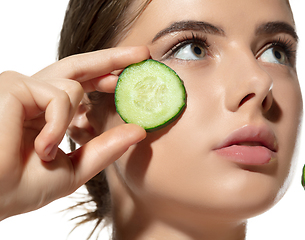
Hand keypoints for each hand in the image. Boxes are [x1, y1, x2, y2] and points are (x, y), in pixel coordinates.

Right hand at [0, 46, 148, 219]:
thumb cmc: (21, 187)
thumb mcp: (75, 167)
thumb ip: (105, 148)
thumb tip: (140, 131)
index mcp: (47, 112)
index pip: (81, 85)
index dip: (106, 76)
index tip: (131, 73)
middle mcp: (35, 96)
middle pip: (79, 66)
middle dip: (112, 58)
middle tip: (143, 54)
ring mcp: (24, 88)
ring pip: (73, 86)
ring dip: (68, 121)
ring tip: (46, 150)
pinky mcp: (14, 86)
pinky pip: (58, 95)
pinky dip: (57, 123)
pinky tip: (42, 145)